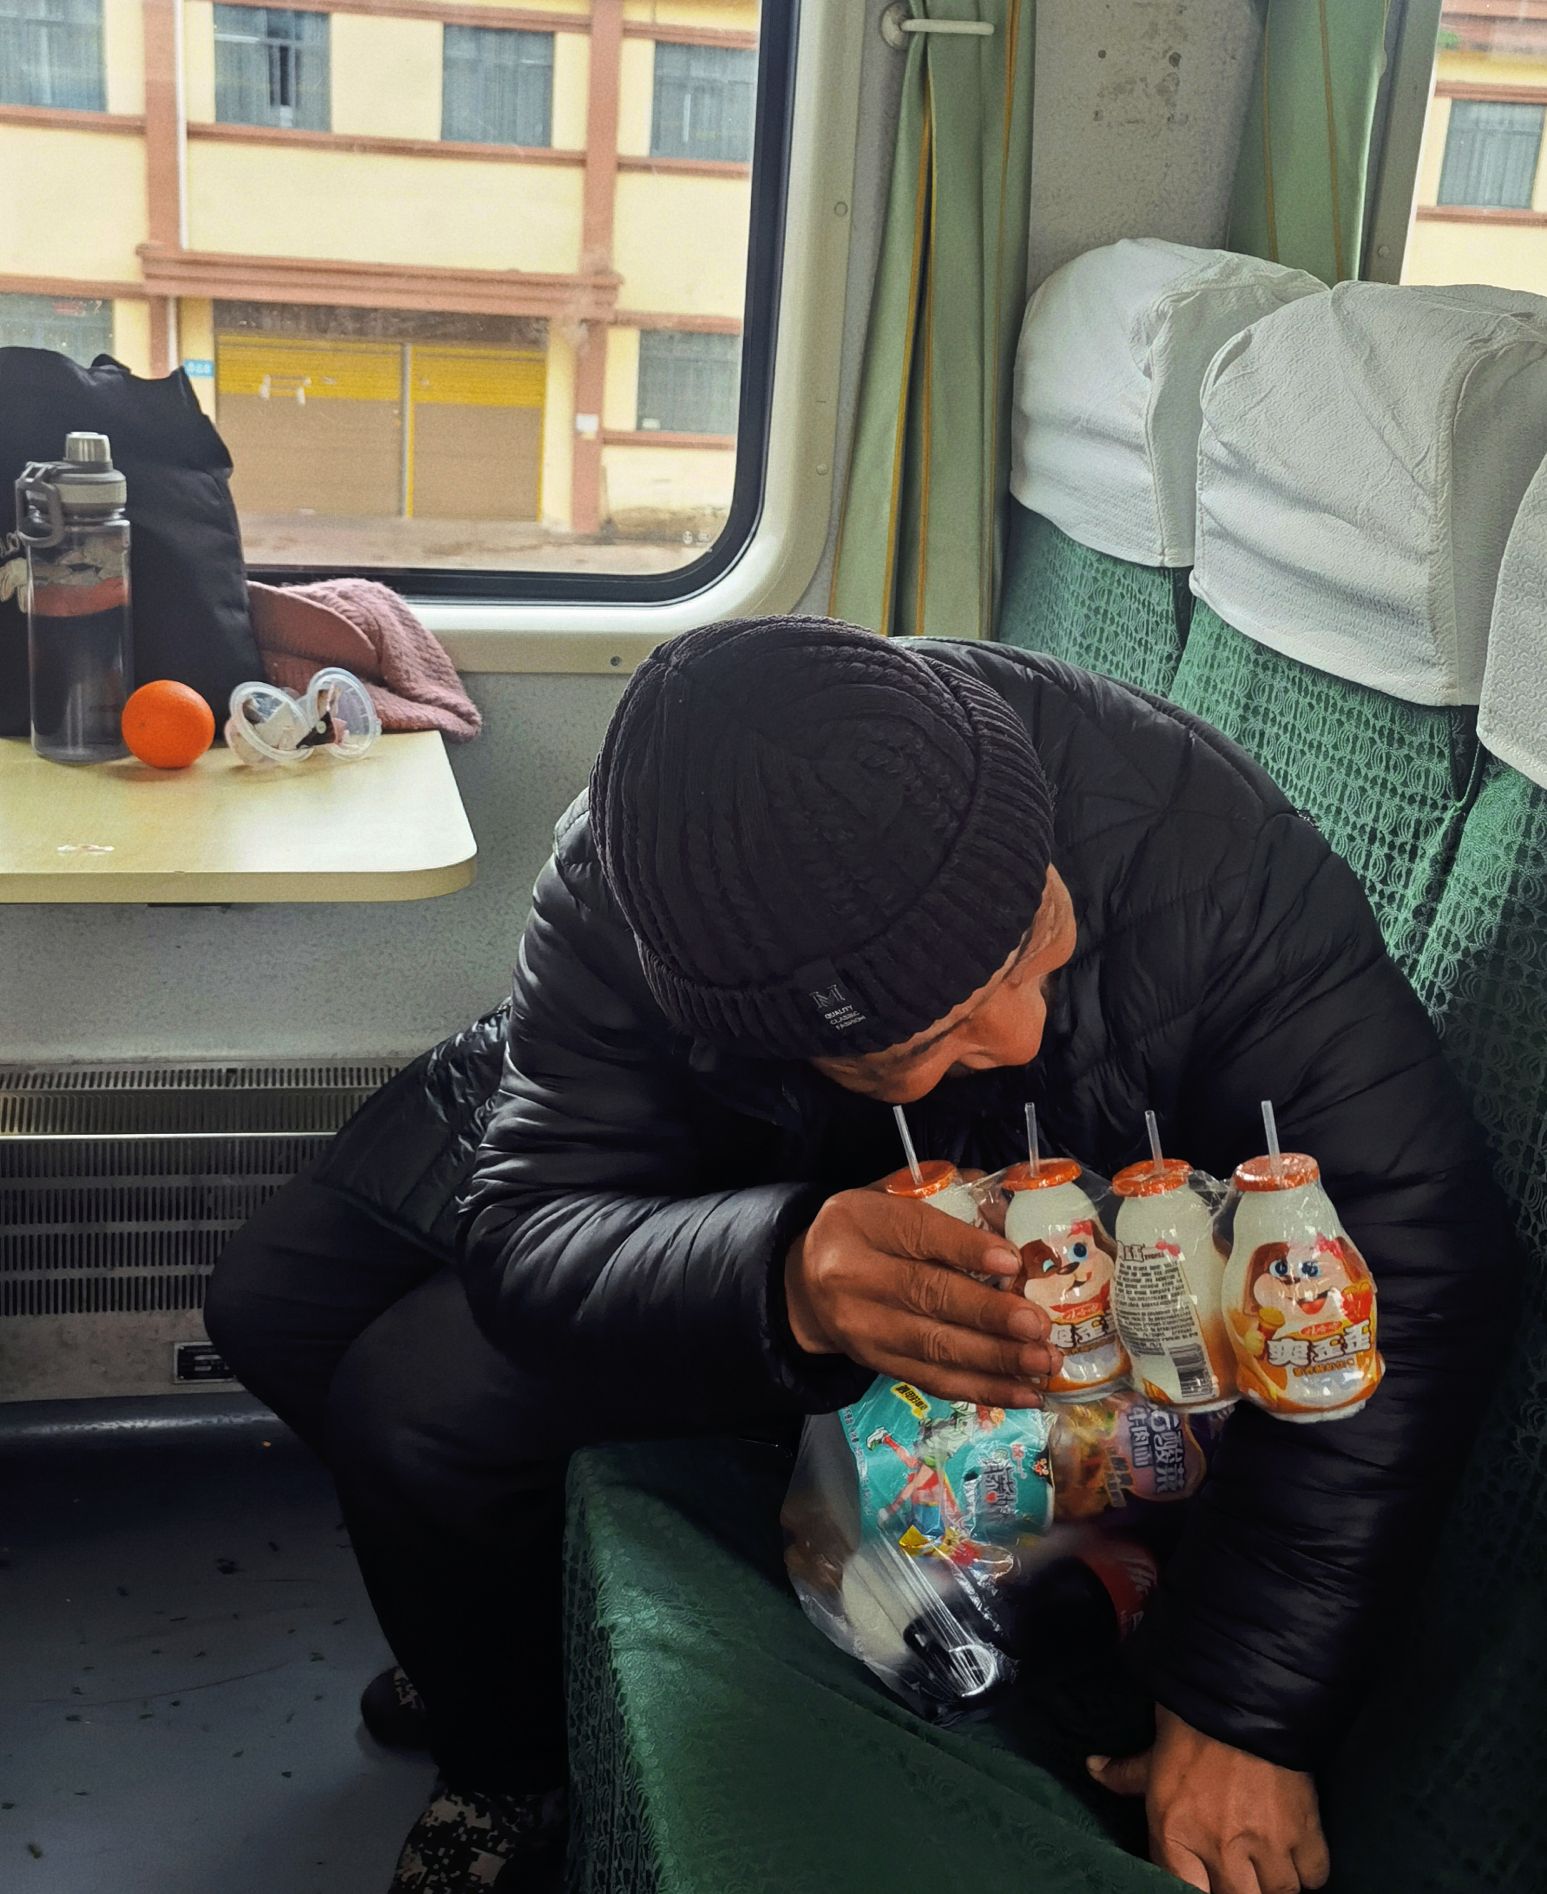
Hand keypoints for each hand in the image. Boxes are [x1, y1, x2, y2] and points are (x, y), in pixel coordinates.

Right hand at [783, 1187, 1061, 1406]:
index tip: (1012, 1262)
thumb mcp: (890, 1197)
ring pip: (934, 1347)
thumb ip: (948, 1198)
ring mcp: (863, 1328)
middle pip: (926, 1295)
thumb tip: (1013, 1214)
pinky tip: (1026, 1391)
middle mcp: (852, 1276)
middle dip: (988, 1314)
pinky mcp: (878, 1364)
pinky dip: (983, 1389)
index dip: (965, 1249)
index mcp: (859, 1222)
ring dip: (996, 1359)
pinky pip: (935, 1380)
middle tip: (1037, 1323)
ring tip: (1043, 1359)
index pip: (916, 1233)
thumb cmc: (866, 1232)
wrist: (806, 1284)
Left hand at [1088, 1708, 1328, 1893]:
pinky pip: (1314, 1876)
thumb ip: (1125, 1774)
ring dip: (1273, 1882)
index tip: (1205, 1879)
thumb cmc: (1190, 1722)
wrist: (1244, 1692)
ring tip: (1266, 1862)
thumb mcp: (1153, 1753)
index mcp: (1175, 1832)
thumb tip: (1093, 1767)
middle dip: (1238, 1889)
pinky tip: (1294, 1851)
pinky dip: (1307, 1869)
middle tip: (1238, 1869)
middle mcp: (1219, 1849)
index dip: (1195, 1889)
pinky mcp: (1304, 1833)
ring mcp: (1265, 1845)